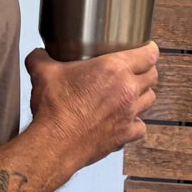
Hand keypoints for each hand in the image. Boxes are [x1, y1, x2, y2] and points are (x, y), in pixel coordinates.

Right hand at [26, 43, 157, 172]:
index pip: (148, 55)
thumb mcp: (43, 73)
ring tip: (133, 93)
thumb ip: (41, 58)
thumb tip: (38, 54)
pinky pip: (141, 127)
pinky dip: (136, 123)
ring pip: (150, 99)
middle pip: (153, 76)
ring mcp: (129, 113)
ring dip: (143, 94)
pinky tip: (126, 120)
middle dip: (147, 71)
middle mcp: (127, 90)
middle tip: (138, 70)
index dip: (150, 50)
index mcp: (114, 68)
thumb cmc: (54, 108)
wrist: (55, 143)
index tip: (148, 48)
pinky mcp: (125, 134)